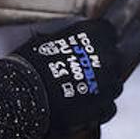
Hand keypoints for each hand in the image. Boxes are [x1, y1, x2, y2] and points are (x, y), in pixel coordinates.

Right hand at [9, 19, 122, 135]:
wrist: (25, 97)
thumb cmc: (31, 65)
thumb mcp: (47, 41)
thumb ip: (68, 40)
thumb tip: (69, 43)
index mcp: (94, 35)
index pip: (108, 30)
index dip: (98, 37)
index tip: (91, 43)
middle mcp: (107, 57)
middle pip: (114, 57)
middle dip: (102, 62)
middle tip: (82, 69)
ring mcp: (109, 85)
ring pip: (115, 83)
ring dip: (103, 85)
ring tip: (82, 89)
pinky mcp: (104, 108)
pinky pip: (109, 106)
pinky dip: (99, 107)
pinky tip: (84, 106)